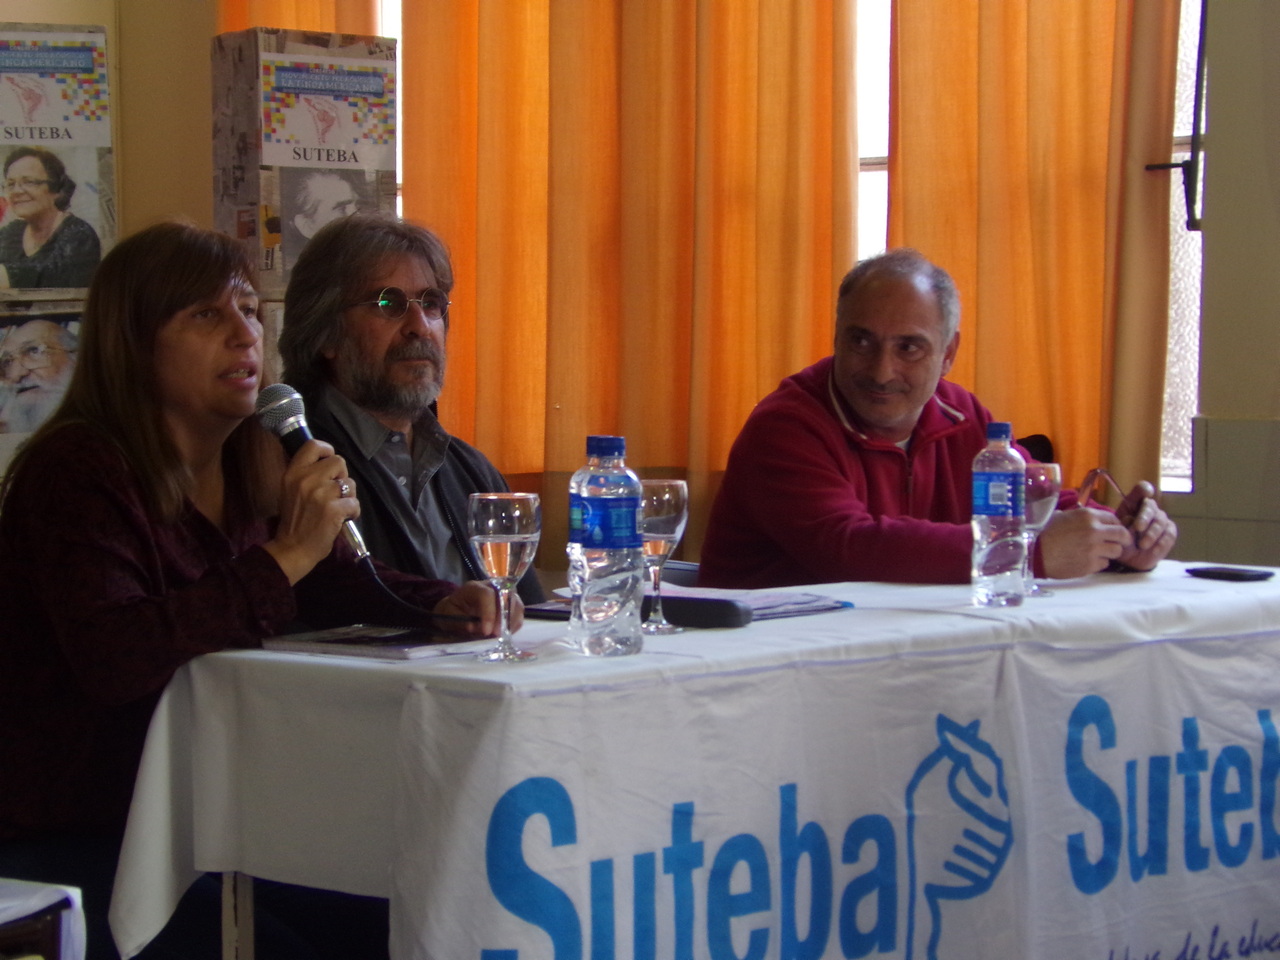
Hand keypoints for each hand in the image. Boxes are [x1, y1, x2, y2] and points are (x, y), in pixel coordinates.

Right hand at [263, 439, 358, 583]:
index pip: (313, 445)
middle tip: (335, 492)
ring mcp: (321, 494)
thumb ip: (305, 474)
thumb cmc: (294, 520)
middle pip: (338, 461)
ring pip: (350, 483)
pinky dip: (353, 512)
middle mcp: (306, 479)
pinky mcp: (334, 509)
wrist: (292, 548)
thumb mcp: (290, 490)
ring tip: (338, 507)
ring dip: (349, 495)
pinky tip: (344, 518)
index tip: (329, 462)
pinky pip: (355, 503)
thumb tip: (326, 461)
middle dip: (341, 476)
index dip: (327, 450)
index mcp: (293, 472)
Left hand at [432, 580, 523, 637]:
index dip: (489, 614)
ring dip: (511, 622)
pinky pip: (519, 613)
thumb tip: (476, 628)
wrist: (455, 609)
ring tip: (501, 636)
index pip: (487, 595)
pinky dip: (514, 625)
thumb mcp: (449, 617)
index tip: (487, 632)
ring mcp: (503, 594)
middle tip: (497, 635)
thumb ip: (461, 622)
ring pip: (517, 604)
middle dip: (504, 618)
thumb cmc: (451, 612)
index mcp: (473, 588)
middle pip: (507, 596)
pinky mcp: (509, 603)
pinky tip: (504, 634)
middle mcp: (491, 587)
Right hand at [1037, 506, 1130, 578]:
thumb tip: (1094, 520)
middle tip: (1120, 543)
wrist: (1034, 554)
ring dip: (1110, 552)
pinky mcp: (1091, 565)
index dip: (1116, 525)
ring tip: (1099, 553)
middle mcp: (1095, 531)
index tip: (1114, 531)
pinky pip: (1105, 564)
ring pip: (1116, 551)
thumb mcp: (1063, 516)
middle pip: (1122, 535)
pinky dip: (1099, 563)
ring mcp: (1094, 549)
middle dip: (1123, 540)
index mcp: (1088, 516)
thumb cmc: (1045, 533)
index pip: (1115, 519)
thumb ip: (1082, 518)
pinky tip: (1087, 560)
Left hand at [1115, 481, 1177, 570]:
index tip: (1146, 493)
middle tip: (1138, 528)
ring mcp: (1161, 520)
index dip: (1144, 489)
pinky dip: (1161, 543)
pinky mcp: (1169, 532)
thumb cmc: (1120, 538)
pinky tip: (1154, 550)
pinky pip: (1169, 535)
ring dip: (1152, 533)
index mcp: (1135, 503)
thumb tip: (1130, 518)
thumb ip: (1121, 523)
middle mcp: (1150, 508)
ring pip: (1161, 521)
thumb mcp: (1115, 530)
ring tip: (1142, 545)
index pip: (1141, 490)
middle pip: (1151, 507)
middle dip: (1144, 517)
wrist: (1127, 556)